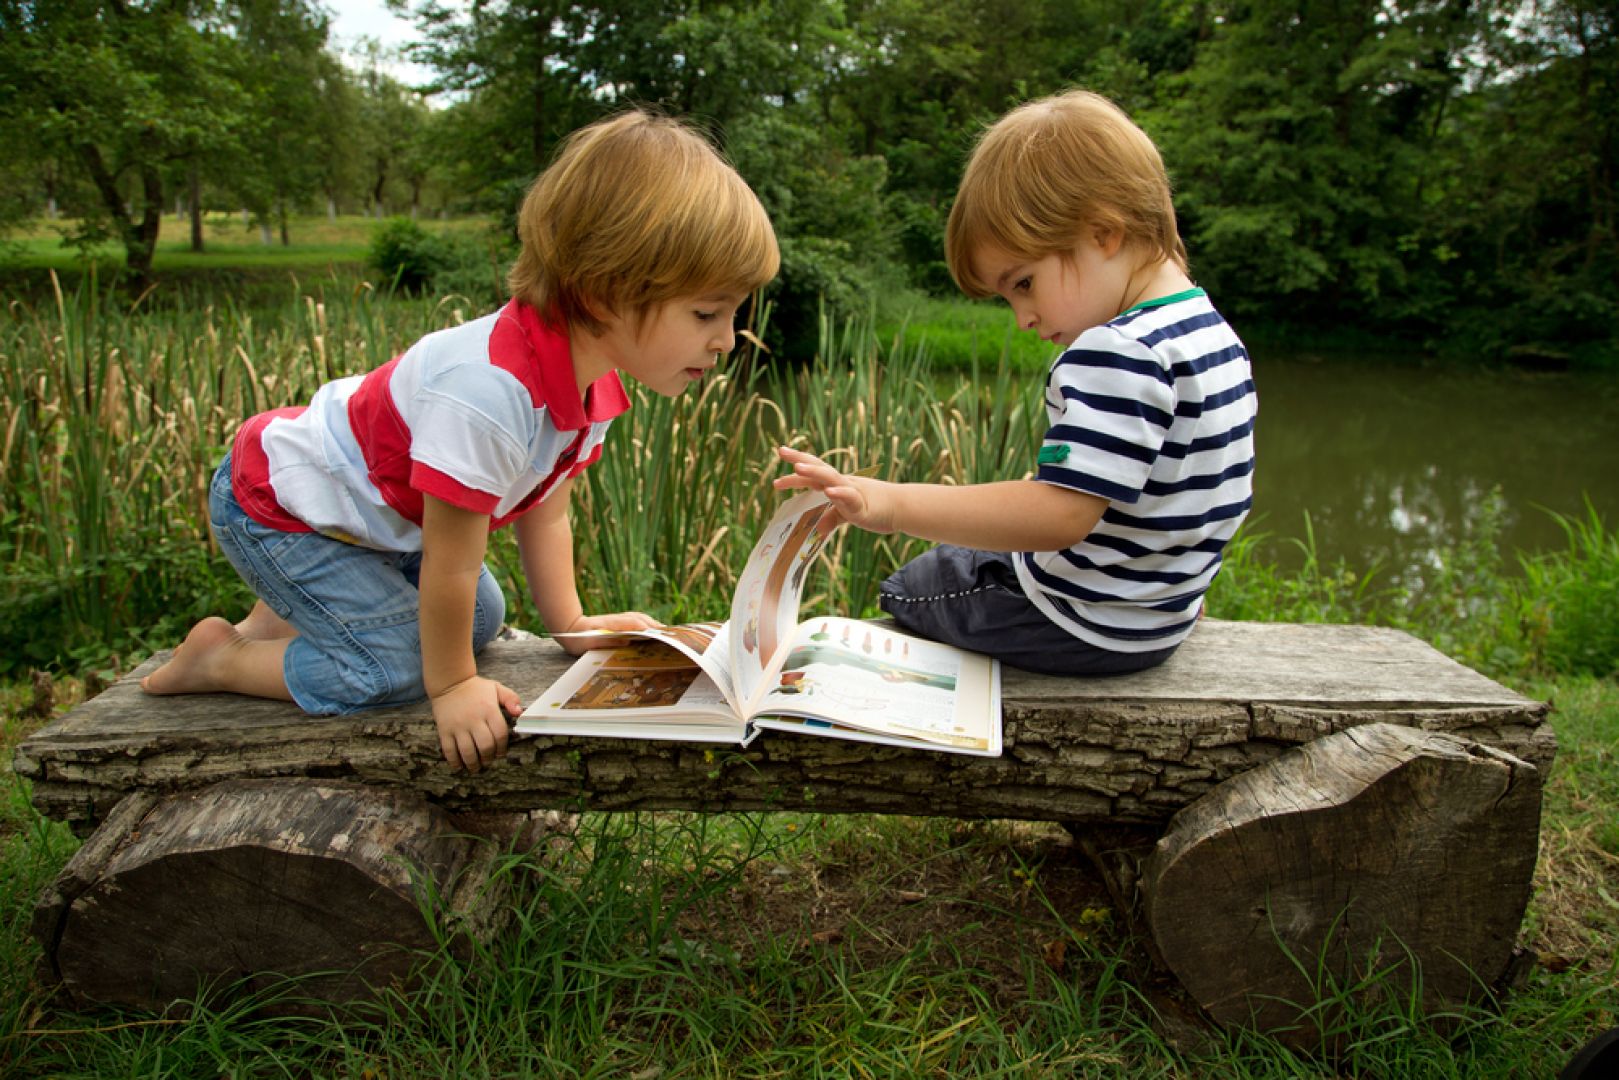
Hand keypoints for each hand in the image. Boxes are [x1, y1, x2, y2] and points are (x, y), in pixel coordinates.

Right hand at [431, 675, 519, 771]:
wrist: (449, 682)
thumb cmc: (475, 688)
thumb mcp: (496, 688)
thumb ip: (511, 699)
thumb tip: (519, 713)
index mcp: (489, 710)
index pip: (500, 734)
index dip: (502, 748)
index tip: (500, 753)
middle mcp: (474, 719)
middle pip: (485, 746)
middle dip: (489, 757)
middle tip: (488, 761)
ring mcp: (458, 726)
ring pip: (467, 751)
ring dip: (473, 763)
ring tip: (476, 767)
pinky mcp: (444, 730)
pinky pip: (449, 750)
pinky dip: (454, 761)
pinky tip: (459, 766)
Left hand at [557, 610, 662, 655]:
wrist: (569, 628)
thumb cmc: (580, 638)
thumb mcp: (592, 642)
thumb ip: (609, 641)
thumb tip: (627, 640)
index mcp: (613, 625)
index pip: (636, 623)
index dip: (650, 628)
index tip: (663, 633)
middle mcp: (619, 620)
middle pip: (641, 620)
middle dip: (656, 626)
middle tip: (670, 635)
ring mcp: (619, 620)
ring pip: (640, 619)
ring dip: (652, 624)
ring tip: (664, 633)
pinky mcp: (618, 623)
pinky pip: (635, 621)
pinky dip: (646, 624)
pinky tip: (651, 630)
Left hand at [773, 445, 896, 532]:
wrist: (900, 508)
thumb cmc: (874, 507)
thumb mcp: (847, 514)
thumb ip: (832, 519)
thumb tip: (818, 529)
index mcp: (836, 485)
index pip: (813, 475)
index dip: (796, 473)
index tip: (778, 473)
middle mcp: (841, 484)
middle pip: (818, 468)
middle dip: (800, 460)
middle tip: (782, 451)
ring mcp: (852, 492)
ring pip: (831, 478)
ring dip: (814, 472)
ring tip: (798, 468)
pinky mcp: (862, 505)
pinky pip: (849, 497)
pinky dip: (839, 493)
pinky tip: (829, 491)